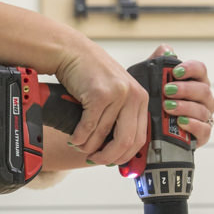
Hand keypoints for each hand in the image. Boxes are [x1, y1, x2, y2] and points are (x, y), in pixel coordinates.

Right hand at [54, 40, 149, 165]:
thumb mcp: (114, 94)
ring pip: (104, 135)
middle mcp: (134, 95)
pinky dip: (79, 137)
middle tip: (94, 159)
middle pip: (126, 141)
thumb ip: (120, 117)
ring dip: (88, 146)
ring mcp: (118, 94)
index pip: (140, 138)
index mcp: (141, 98)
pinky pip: (89, 126)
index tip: (111, 161)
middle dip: (108, 157)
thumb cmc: (90, 75)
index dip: (124, 156)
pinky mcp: (100, 94)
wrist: (72, 52)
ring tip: (79, 146)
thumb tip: (117, 151)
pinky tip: (74, 138)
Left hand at [151, 44, 213, 147]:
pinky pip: (205, 130)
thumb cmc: (152, 102)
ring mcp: (204, 117)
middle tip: (167, 91)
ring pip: (203, 110)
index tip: (176, 71)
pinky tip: (181, 122)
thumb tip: (166, 50)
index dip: (191, 69)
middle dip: (185, 89)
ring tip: (168, 107)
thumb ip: (156, 63)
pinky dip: (193, 125)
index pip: (200, 70)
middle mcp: (203, 98)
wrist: (145, 129)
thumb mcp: (148, 81)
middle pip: (203, 90)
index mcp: (194, 82)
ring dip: (185, 107)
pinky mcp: (202, 135)